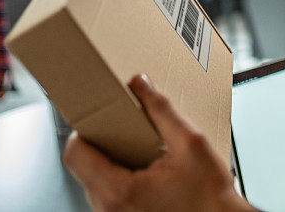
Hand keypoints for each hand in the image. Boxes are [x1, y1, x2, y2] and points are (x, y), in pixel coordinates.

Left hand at [63, 75, 255, 211]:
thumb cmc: (209, 197)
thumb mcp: (190, 143)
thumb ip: (161, 110)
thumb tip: (140, 84)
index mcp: (119, 190)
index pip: (75, 154)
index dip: (85, 129)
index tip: (102, 118)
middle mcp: (108, 209)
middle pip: (83, 165)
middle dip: (105, 142)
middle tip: (131, 131)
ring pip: (94, 179)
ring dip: (113, 160)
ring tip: (144, 152)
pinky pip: (106, 193)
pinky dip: (121, 176)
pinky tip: (148, 171)